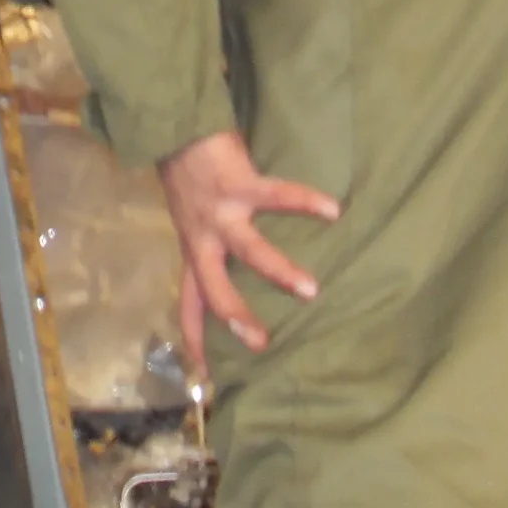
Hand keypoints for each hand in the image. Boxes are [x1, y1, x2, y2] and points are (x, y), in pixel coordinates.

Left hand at [157, 129, 340, 364]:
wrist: (175, 131)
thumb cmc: (192, 181)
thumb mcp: (194, 224)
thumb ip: (213, 251)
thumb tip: (246, 282)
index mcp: (195, 251)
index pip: (191, 304)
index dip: (196, 339)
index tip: (208, 376)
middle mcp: (203, 238)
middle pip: (213, 287)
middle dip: (236, 317)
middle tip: (263, 344)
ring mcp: (220, 212)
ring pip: (248, 247)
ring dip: (278, 270)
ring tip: (310, 290)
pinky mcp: (238, 182)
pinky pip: (275, 193)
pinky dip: (304, 201)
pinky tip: (332, 210)